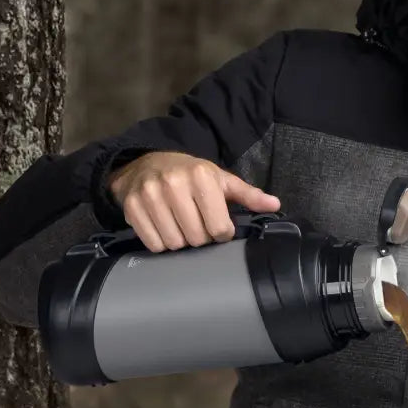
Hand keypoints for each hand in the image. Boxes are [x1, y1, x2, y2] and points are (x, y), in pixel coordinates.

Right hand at [107, 150, 280, 252]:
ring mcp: (149, 196)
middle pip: (197, 238)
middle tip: (197, 225)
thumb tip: (275, 205)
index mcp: (201, 176)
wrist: (146, 162)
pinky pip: (153, 244)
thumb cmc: (190, 174)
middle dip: (200, 237)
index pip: (219, 227)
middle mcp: (174, 184)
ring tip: (181, 226)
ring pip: (174, 243)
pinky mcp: (131, 207)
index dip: (221, 232)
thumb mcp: (221, 180)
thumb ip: (248, 195)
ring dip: (181, 241)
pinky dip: (160, 242)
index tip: (217, 225)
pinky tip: (164, 227)